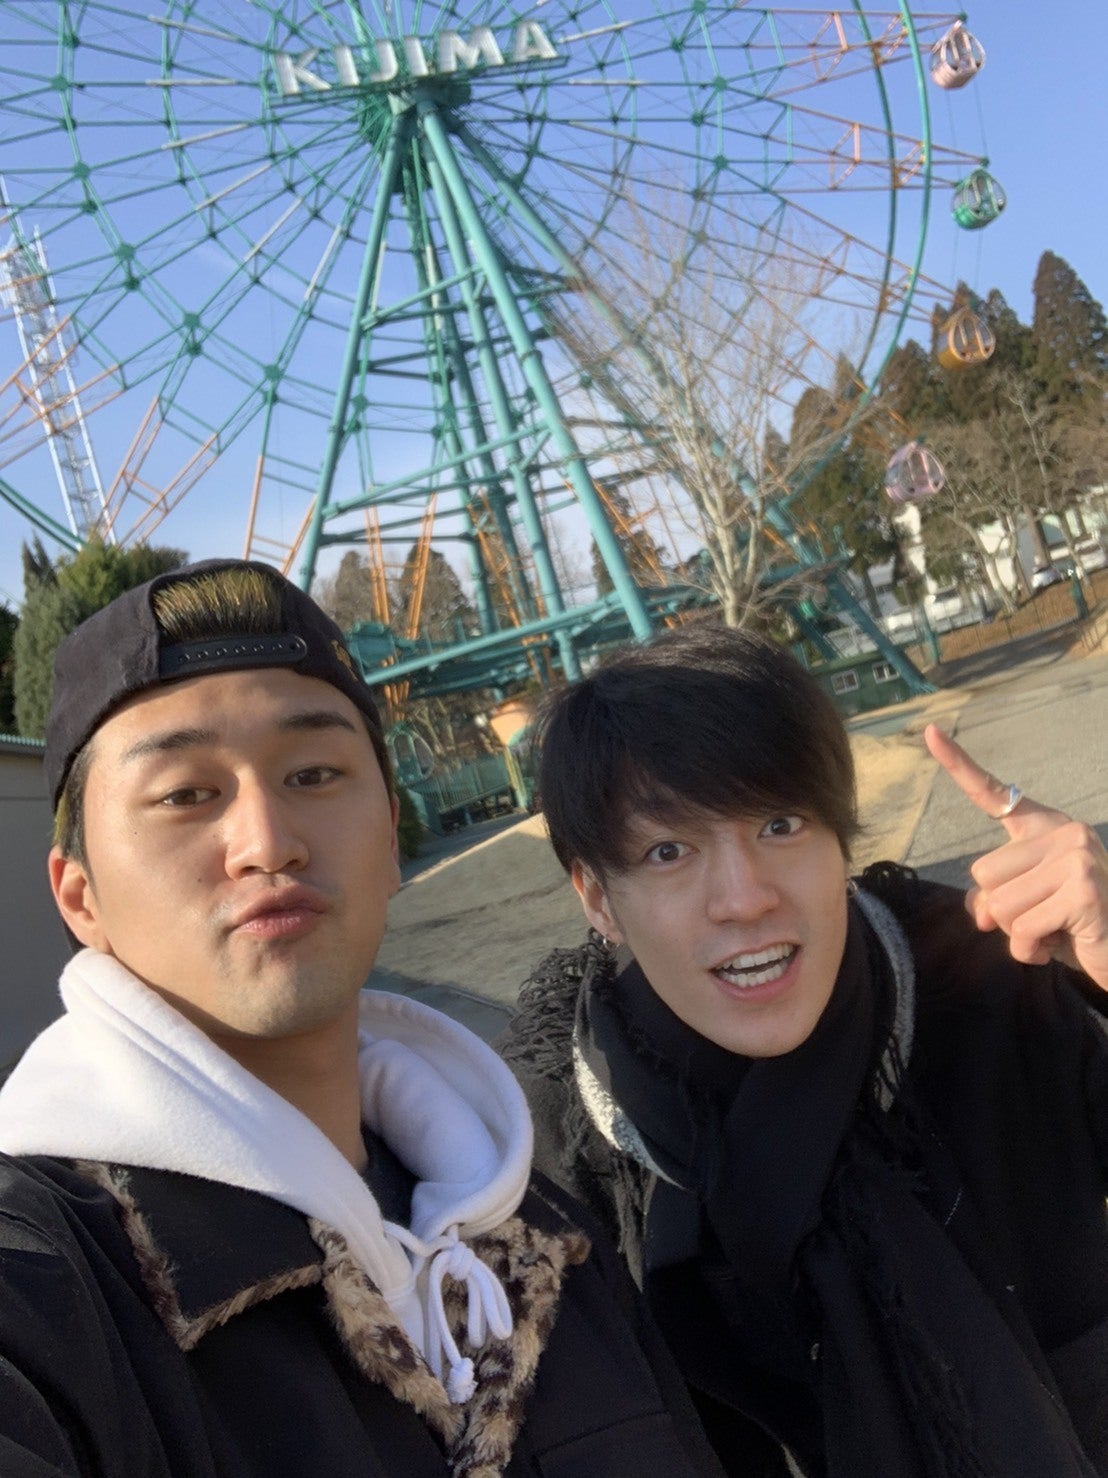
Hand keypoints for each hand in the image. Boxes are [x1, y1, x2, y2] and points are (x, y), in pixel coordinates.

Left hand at [924, 723, 1107, 990]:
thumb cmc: (1071, 925)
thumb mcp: (1025, 906)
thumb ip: (994, 899)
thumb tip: (983, 913)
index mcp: (1046, 827)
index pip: (994, 793)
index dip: (958, 765)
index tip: (930, 732)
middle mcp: (1064, 833)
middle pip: (983, 873)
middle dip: (1004, 909)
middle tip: (1044, 916)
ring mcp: (1076, 858)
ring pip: (999, 905)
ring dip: (1019, 933)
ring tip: (1055, 930)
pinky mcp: (1082, 891)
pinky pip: (1023, 929)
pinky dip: (1033, 950)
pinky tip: (1064, 942)